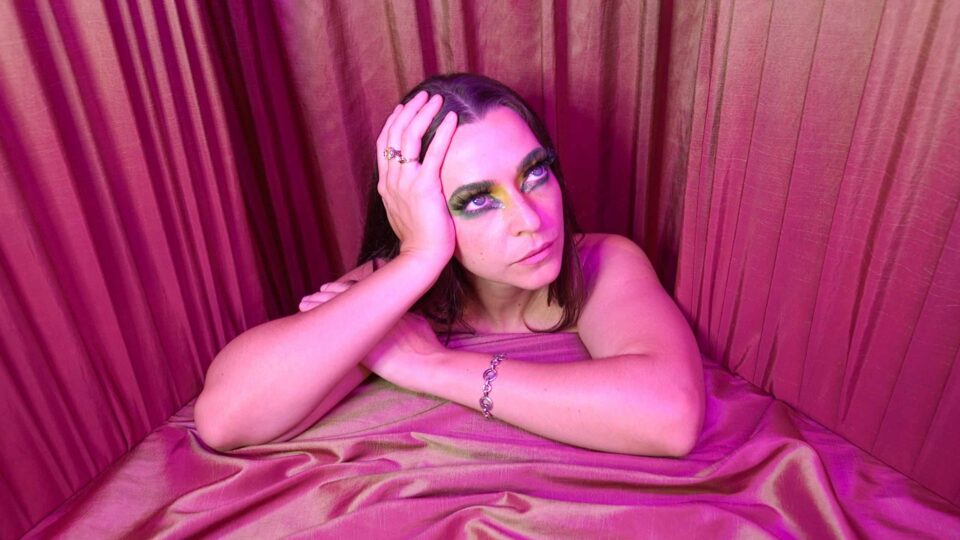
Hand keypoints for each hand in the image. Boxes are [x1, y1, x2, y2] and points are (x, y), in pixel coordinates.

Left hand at [298, 279, 443, 389]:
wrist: (430, 365)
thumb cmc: (428, 346)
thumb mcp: (418, 321)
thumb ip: (404, 315)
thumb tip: (403, 313)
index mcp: (385, 305)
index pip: (359, 291)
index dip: (341, 289)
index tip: (326, 287)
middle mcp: (374, 314)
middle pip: (344, 299)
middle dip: (324, 297)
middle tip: (308, 296)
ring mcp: (367, 331)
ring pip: (337, 315)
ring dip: (318, 308)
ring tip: (303, 304)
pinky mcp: (363, 350)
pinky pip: (337, 338)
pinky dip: (322, 331)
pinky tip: (307, 328)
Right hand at [377, 91, 457, 267]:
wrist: (421, 257)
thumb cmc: (418, 238)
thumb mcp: (405, 210)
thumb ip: (405, 192)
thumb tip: (415, 181)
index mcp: (386, 184)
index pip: (385, 144)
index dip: (393, 122)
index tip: (403, 107)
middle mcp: (392, 180)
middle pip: (395, 134)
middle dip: (409, 111)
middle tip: (423, 95)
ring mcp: (405, 183)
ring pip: (409, 137)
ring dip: (423, 114)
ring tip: (436, 100)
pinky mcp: (424, 188)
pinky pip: (433, 153)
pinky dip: (442, 133)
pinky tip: (451, 119)